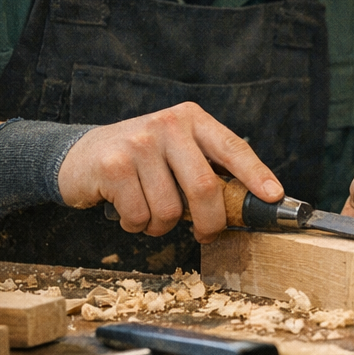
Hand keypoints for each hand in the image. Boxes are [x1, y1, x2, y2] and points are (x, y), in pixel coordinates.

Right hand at [57, 102, 282, 243]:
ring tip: (152, 215)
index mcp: (191, 119)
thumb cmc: (140, 160)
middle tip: (207, 235)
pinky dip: (137, 226)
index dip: (256, 174)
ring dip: (163, 226)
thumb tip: (246, 203)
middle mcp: (168, 124)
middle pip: (205, 186)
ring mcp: (139, 142)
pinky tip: (128, 212)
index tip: (274, 197)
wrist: (79, 155)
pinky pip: (140, 216)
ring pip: (171, 209)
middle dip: (211, 222)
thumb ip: (206, 168)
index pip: (232, 147)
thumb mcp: (176, 151)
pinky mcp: (113, 165)